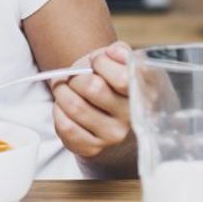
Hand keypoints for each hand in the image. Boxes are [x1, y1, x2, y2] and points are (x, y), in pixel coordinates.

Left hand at [49, 41, 131, 164]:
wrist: (113, 125)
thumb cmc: (113, 86)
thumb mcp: (122, 64)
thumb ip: (120, 52)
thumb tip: (112, 52)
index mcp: (144, 92)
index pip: (122, 77)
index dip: (101, 62)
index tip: (95, 61)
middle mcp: (132, 117)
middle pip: (93, 88)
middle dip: (75, 76)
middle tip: (71, 76)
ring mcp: (114, 136)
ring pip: (75, 106)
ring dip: (61, 92)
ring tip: (63, 89)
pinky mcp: (94, 149)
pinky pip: (66, 127)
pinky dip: (58, 112)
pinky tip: (63, 108)